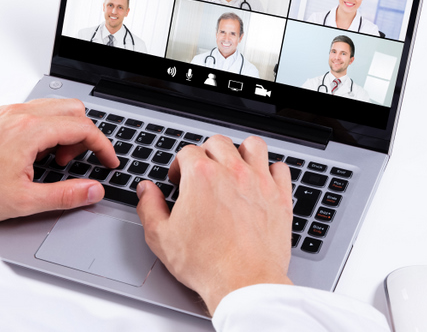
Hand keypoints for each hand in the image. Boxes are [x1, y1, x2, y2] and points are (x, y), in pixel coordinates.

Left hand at [0, 99, 117, 221]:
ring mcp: (5, 111)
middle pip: (73, 109)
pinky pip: (32, 111)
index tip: (108, 161)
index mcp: (29, 131)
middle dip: (83, 135)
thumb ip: (66, 195)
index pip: (83, 126)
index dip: (103, 145)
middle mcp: (18, 113)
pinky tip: (30, 155)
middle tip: (72, 164)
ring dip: (63, 131)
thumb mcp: (23, 201)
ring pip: (52, 107)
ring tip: (50, 162)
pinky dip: (43, 129)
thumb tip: (93, 190)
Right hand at [136, 135, 292, 313]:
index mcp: (201, 176)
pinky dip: (271, 170)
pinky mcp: (280, 197)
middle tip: (203, 173)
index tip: (180, 180)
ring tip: (234, 166)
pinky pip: (280, 168)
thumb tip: (146, 191)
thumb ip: (150, 207)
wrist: (244, 283)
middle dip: (207, 153)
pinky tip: (262, 181)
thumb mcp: (162, 237)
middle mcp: (232, 172)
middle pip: (218, 143)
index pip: (188, 151)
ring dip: (241, 151)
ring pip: (252, 145)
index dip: (180, 165)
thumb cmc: (206, 264)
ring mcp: (259, 182)